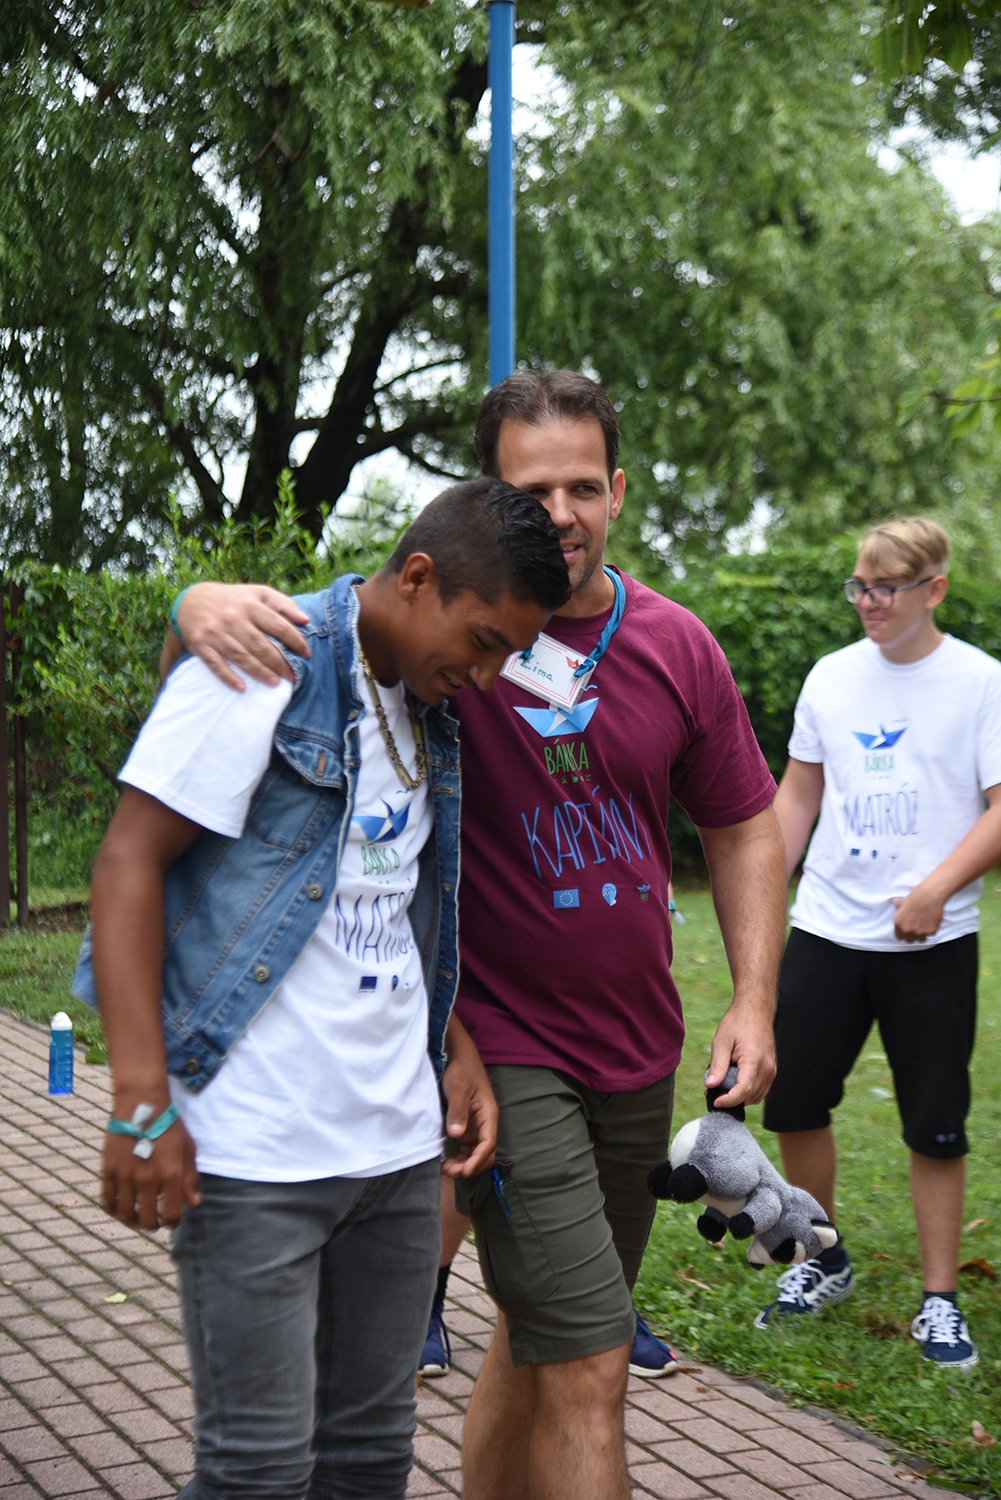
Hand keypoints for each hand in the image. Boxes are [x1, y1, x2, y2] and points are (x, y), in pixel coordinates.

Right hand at [102, 1119, 200, 1229]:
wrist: (142, 1103)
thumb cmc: (169, 1124)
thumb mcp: (187, 1149)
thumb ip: (190, 1178)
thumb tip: (194, 1203)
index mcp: (169, 1174)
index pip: (170, 1215)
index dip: (172, 1222)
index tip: (171, 1220)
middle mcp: (147, 1179)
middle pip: (146, 1220)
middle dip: (152, 1225)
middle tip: (153, 1221)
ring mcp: (125, 1175)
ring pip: (125, 1214)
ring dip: (132, 1221)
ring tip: (137, 1217)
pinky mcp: (108, 1169)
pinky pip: (107, 1200)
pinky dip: (113, 1209)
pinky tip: (120, 1207)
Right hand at [177, 582, 310, 691]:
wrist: (191, 601)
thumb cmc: (233, 600)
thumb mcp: (258, 593)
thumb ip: (283, 604)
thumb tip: (306, 620)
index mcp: (250, 605)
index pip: (278, 625)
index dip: (295, 641)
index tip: (306, 654)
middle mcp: (233, 618)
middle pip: (261, 645)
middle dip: (279, 663)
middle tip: (293, 676)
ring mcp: (216, 633)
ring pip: (241, 656)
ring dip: (260, 672)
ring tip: (275, 684)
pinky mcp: (201, 645)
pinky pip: (216, 664)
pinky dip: (229, 677)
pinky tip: (242, 687)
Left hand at [440, 1034, 497, 1179]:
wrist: (458, 1057)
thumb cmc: (462, 1069)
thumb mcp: (458, 1088)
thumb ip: (458, 1111)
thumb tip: (456, 1135)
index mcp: (488, 1114)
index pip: (488, 1144)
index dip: (478, 1160)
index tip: (465, 1171)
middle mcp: (484, 1123)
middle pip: (484, 1153)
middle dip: (470, 1166)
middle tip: (450, 1172)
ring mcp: (476, 1125)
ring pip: (475, 1153)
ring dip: (464, 1164)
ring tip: (446, 1169)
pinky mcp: (466, 1125)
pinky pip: (466, 1147)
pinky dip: (459, 1157)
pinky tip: (448, 1160)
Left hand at [706, 1001, 776, 1107]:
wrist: (756, 1011)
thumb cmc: (738, 1023)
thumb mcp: (722, 1041)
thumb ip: (717, 1065)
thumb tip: (710, 1085)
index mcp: (754, 1061)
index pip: (743, 1090)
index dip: (728, 1100)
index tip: (715, 1102)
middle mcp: (767, 1068)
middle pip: (749, 1097)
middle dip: (731, 1100)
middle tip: (713, 1094)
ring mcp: (772, 1071)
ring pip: (756, 1097)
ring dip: (740, 1098)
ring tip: (722, 1089)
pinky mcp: (772, 1071)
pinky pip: (761, 1090)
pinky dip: (748, 1093)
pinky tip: (734, 1085)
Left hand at [891, 884, 944, 942]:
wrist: (928, 896)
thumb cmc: (915, 898)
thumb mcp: (903, 901)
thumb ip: (897, 904)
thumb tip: (894, 901)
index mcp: (898, 924)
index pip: (899, 936)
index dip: (904, 934)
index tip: (908, 931)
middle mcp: (907, 930)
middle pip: (909, 940)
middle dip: (913, 935)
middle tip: (917, 928)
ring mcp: (919, 932)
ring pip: (921, 939)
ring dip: (923, 934)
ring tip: (925, 924)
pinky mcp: (930, 932)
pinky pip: (931, 934)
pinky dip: (932, 929)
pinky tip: (931, 921)